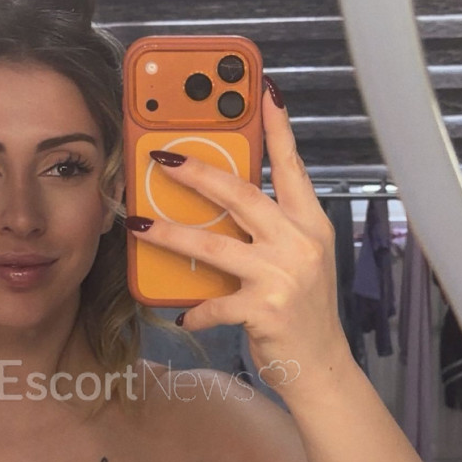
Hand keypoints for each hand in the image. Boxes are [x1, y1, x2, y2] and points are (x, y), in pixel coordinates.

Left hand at [126, 80, 350, 394]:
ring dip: (171, 234)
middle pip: (241, 196)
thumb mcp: (299, 261)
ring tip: (140, 223)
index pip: (293, 168)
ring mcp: (282, 276)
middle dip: (197, 173)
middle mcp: (300, 244)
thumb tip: (223, 204)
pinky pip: (215, 303)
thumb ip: (271, 231)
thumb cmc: (302, 312)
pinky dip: (195, 309)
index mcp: (310, 225)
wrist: (321, 366)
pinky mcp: (264, 309)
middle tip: (163, 158)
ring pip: (214, 245)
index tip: (265, 94)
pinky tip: (182, 312)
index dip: (279, 130)